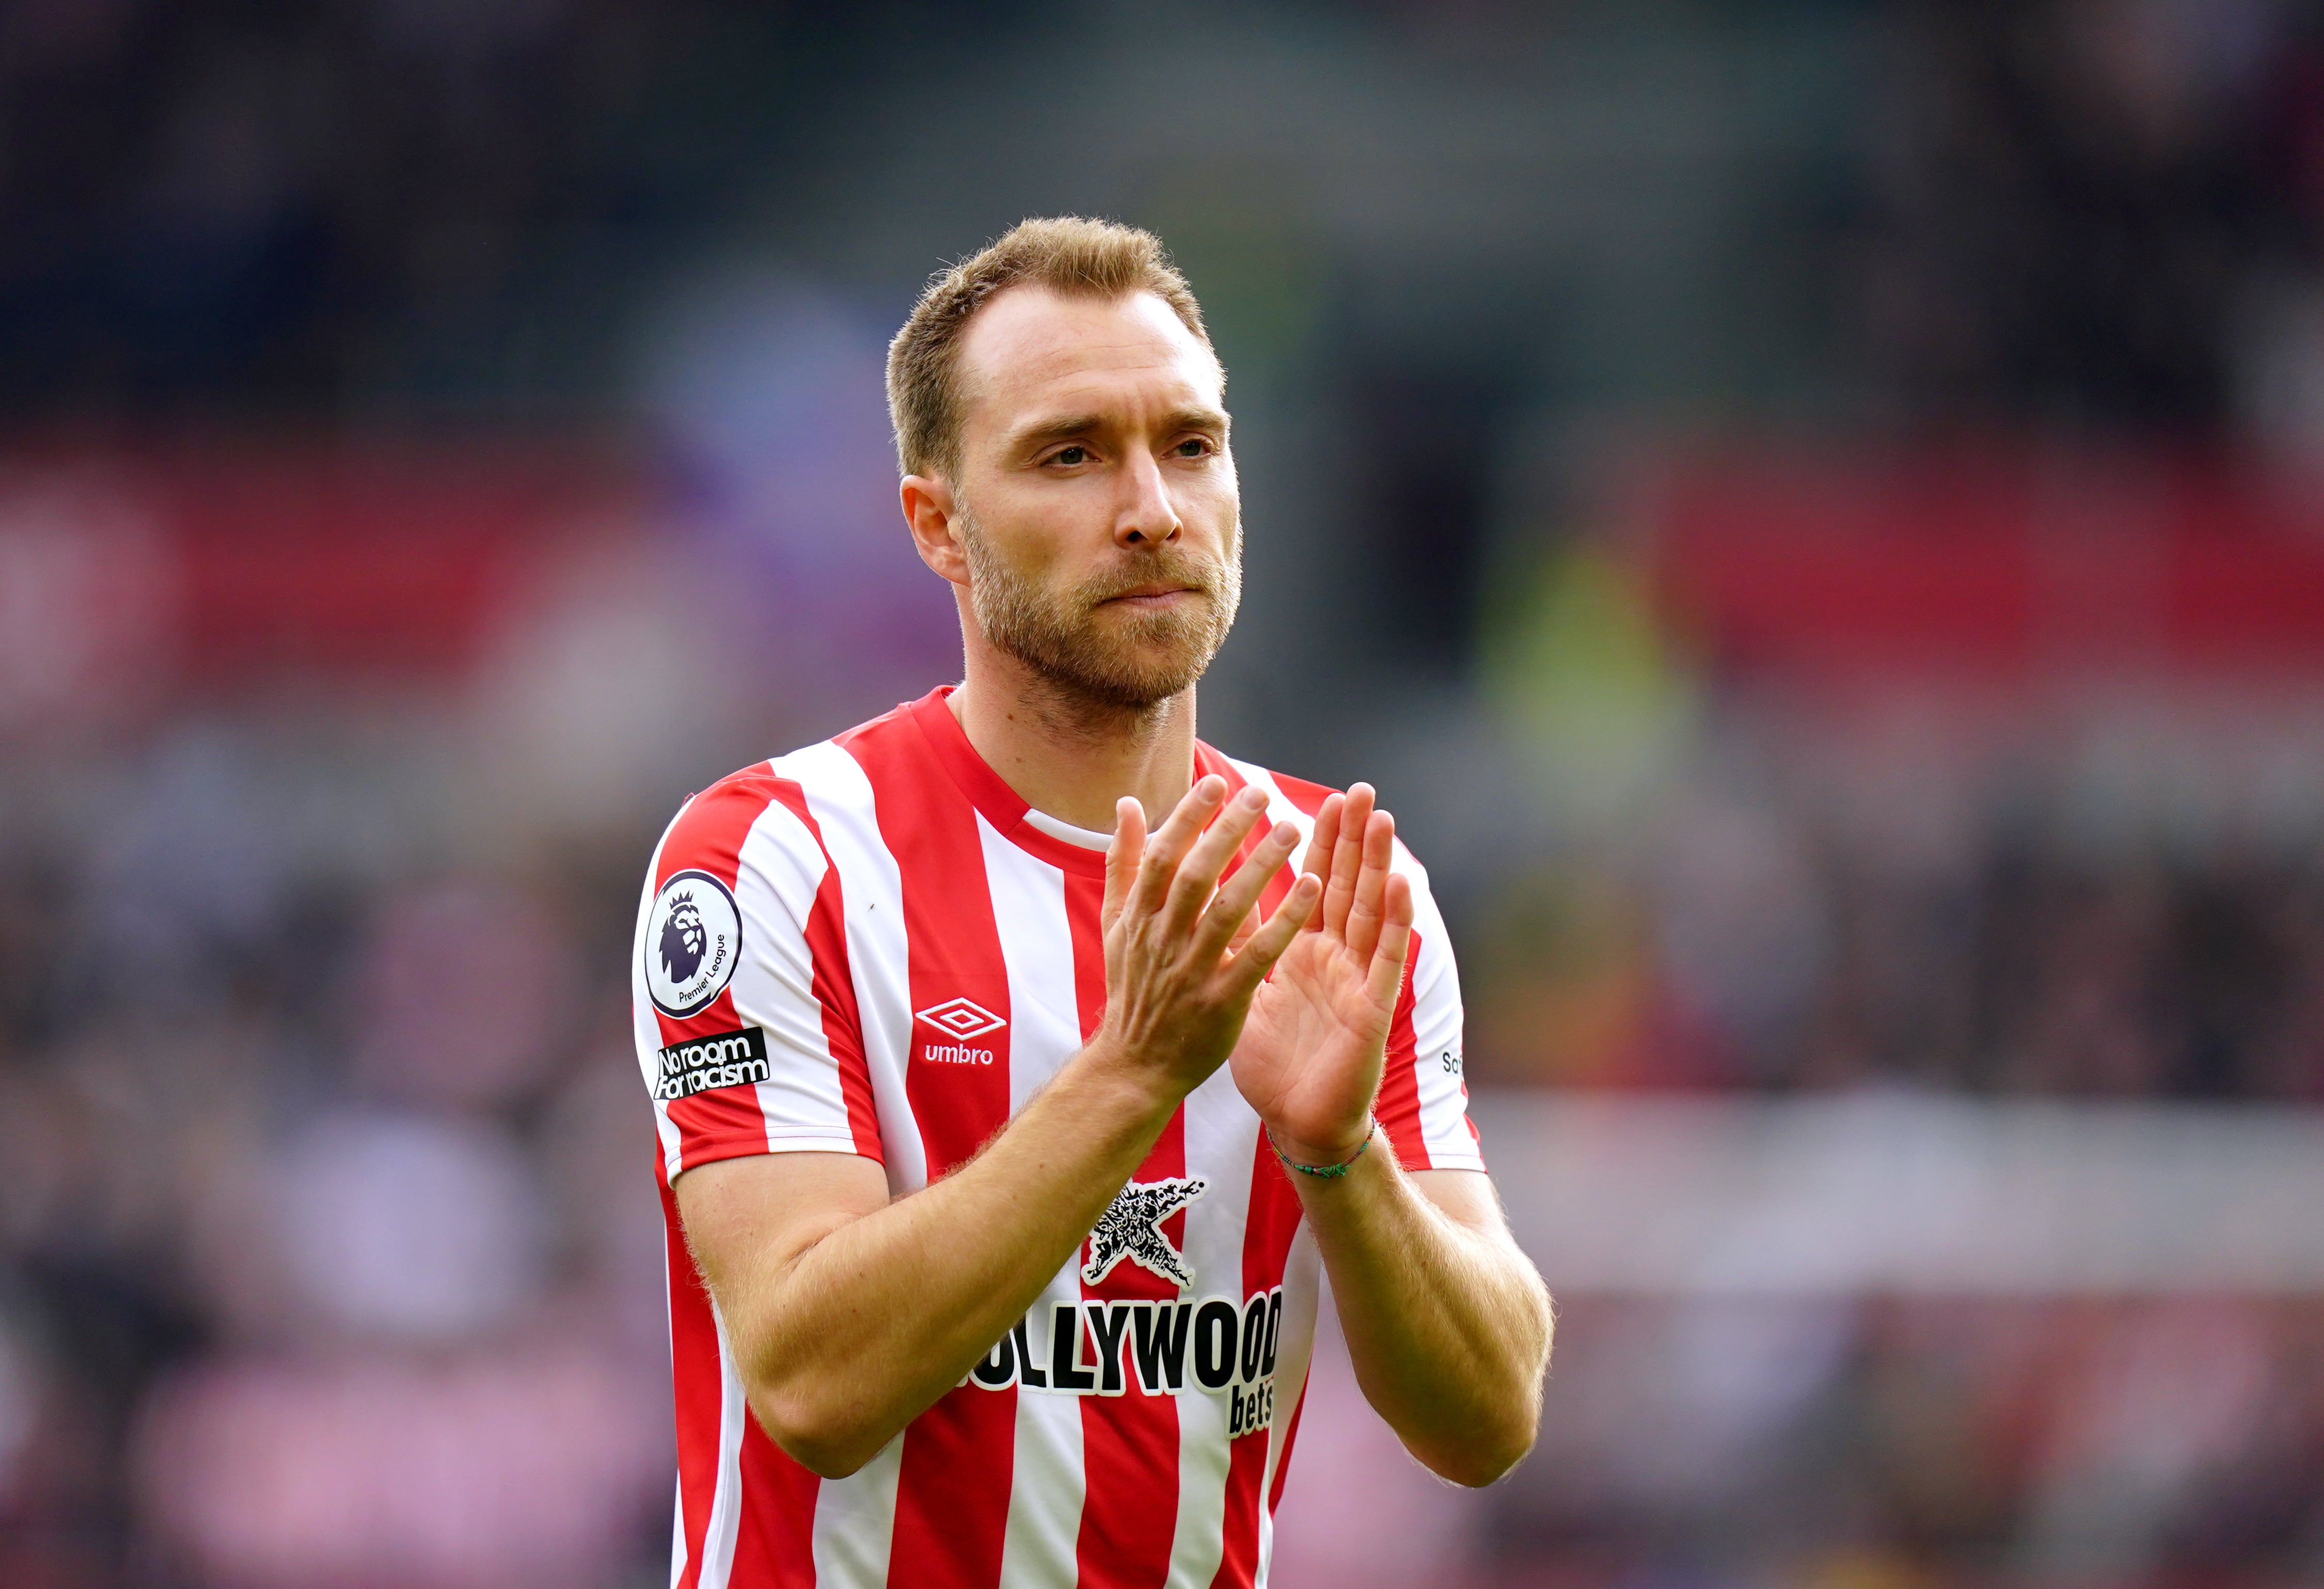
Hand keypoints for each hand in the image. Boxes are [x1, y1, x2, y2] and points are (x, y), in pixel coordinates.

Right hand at [1095, 776, 1321, 1093]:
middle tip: (1259, 794)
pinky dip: (1283, 921)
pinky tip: (1310, 889)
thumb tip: (1124, 804)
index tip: (1215, 783)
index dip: (1188, 817)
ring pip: (1228, 910)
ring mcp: (1192, 971)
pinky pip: (1257, 955)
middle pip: (1196, 875)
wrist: (1135, 1066)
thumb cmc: (1132, 988)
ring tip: (1292, 830)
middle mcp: (1163, 939)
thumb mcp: (1115, 925)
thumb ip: (1122, 863)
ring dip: (1261, 867)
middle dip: (1227, 831)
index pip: (1162, 856)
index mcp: (1138, 917)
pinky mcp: (1222, 1001)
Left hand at [1231, 783, 1412, 1163]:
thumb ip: (1243, 943)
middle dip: (1353, 839)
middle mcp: (1335, 958)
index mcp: (1303, 951)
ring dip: (1378, 866)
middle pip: (1347, 886)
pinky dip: (1393, 923)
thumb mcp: (1247, 990)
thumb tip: (1219, 896)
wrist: (1295, 1121)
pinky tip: (1399, 886)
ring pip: (1370, 913)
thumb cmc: (1274, 1062)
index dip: (1320, 844)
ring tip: (1381, 820)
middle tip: (1358, 790)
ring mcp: (1356, 980)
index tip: (1324, 799)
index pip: (1314, 884)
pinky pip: (1384, 961)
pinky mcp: (1372, 1010)